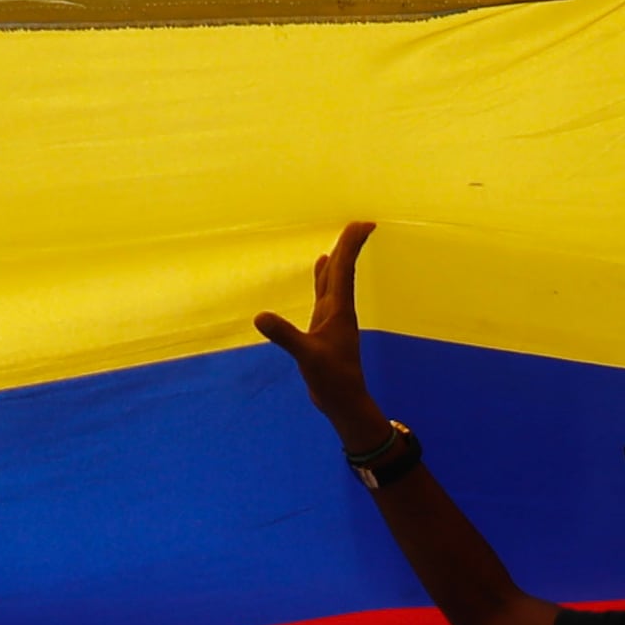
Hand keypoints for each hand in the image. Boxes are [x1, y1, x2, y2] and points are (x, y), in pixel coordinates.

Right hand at [251, 222, 384, 434]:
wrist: (343, 402)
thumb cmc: (331, 380)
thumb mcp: (306, 357)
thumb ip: (285, 336)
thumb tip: (260, 317)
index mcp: (338, 310)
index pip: (344, 269)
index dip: (351, 245)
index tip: (364, 223)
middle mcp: (338, 309)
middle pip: (344, 269)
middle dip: (349, 245)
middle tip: (359, 223)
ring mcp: (332, 318)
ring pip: (335, 280)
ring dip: (338, 259)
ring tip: (340, 240)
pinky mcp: (324, 327)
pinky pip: (325, 293)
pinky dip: (324, 278)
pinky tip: (322, 270)